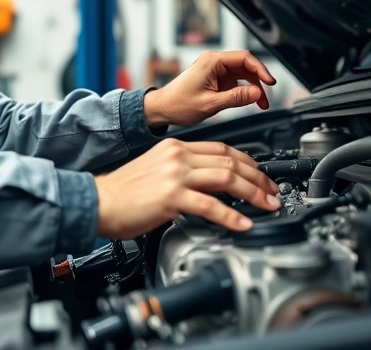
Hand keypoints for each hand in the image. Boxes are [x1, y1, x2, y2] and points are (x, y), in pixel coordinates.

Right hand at [93, 139, 280, 238]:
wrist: (97, 200)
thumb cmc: (123, 192)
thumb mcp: (157, 169)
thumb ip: (183, 171)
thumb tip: (210, 184)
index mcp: (176, 147)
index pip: (223, 148)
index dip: (249, 162)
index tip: (261, 175)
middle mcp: (178, 156)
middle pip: (231, 161)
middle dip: (258, 178)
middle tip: (273, 192)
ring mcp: (175, 175)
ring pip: (227, 178)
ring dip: (253, 193)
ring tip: (267, 205)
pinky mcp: (171, 197)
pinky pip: (210, 205)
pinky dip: (231, 215)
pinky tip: (243, 223)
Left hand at [144, 51, 276, 127]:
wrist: (161, 109)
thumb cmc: (178, 104)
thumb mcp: (210, 104)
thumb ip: (235, 98)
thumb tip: (256, 93)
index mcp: (212, 62)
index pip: (244, 58)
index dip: (261, 69)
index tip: (270, 83)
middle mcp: (214, 63)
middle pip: (246, 66)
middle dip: (259, 82)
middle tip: (266, 99)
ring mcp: (215, 71)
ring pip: (243, 75)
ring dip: (253, 88)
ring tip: (260, 104)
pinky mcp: (215, 80)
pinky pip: (236, 82)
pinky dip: (244, 91)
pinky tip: (249, 102)